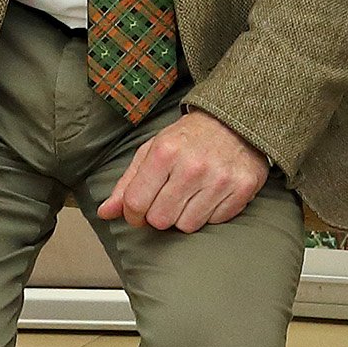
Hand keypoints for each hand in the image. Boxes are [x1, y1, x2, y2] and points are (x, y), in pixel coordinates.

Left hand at [96, 111, 268, 232]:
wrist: (236, 120)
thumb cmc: (188, 138)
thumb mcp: (153, 150)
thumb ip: (127, 183)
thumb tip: (105, 213)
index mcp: (165, 152)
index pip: (136, 203)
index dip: (133, 213)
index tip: (139, 210)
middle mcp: (192, 166)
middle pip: (160, 220)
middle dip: (160, 214)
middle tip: (168, 198)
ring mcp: (220, 179)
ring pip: (187, 226)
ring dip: (184, 215)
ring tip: (191, 195)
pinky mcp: (242, 189)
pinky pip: (214, 222)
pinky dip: (210, 213)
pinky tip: (211, 194)